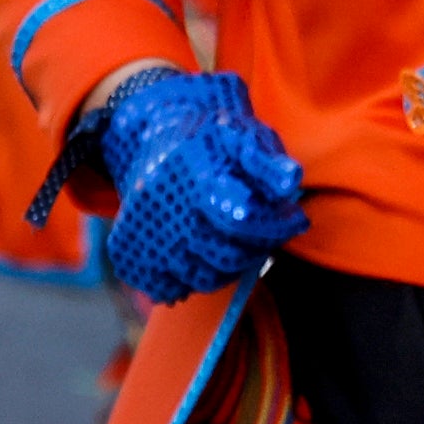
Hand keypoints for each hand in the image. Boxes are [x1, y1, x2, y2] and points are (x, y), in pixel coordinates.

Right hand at [79, 64, 310, 304]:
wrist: (154, 136)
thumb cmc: (210, 141)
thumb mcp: (243, 135)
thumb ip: (267, 162)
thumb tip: (290, 181)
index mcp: (197, 177)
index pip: (241, 220)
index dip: (273, 226)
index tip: (294, 219)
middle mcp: (168, 208)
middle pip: (226, 256)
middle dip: (256, 249)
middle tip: (265, 232)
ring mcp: (148, 232)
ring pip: (201, 277)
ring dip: (227, 269)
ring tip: (234, 241)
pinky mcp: (129, 249)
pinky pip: (164, 288)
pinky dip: (186, 283)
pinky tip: (198, 258)